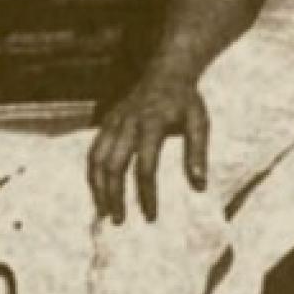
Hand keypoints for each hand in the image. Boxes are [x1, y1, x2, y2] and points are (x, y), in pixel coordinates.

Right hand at [88, 72, 209, 223]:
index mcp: (152, 123)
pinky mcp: (106, 121)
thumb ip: (197, 152)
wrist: (167, 71)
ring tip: (104, 211)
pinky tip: (98, 190)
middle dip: (114, 196)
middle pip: (114, 165)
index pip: (145, 166)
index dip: (147, 193)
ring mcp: (113, 121)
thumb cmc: (186, 101)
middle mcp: (128, 122)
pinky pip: (93, 150)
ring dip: (98, 187)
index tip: (151, 216)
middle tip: (119, 221)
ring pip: (96, 159)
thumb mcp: (199, 122)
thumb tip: (199, 185)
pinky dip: (93, 173)